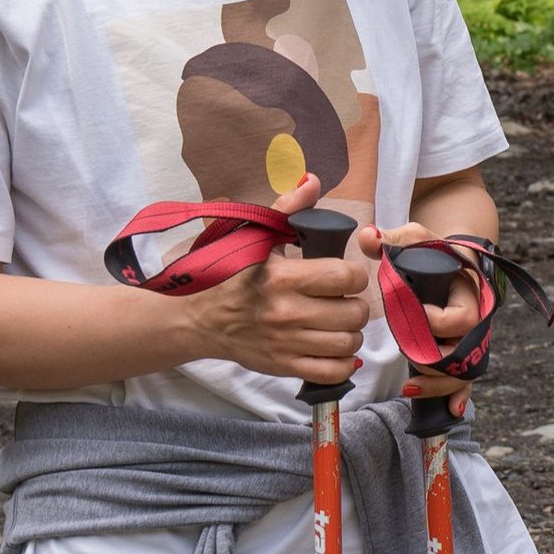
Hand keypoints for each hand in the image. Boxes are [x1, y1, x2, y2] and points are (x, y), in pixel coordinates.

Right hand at [199, 174, 371, 384]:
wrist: (198, 317)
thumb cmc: (230, 273)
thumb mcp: (255, 235)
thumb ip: (289, 208)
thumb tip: (313, 181)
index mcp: (284, 276)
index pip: (348, 277)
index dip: (353, 274)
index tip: (343, 274)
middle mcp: (287, 312)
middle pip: (355, 313)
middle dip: (355, 304)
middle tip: (342, 299)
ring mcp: (286, 343)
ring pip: (349, 343)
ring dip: (350, 331)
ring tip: (337, 322)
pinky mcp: (283, 366)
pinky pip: (333, 371)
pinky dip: (343, 361)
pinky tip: (334, 346)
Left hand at [358, 219, 481, 402]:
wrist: (455, 260)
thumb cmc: (434, 250)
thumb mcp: (416, 239)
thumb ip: (392, 238)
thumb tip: (367, 237)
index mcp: (469, 293)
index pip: (462, 317)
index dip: (437, 321)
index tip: (414, 314)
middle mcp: (476, 321)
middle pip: (464, 352)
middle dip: (435, 360)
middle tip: (408, 358)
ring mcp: (470, 339)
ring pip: (464, 371)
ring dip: (438, 384)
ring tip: (409, 388)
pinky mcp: (461, 352)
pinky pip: (465, 379)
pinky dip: (456, 396)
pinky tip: (449, 411)